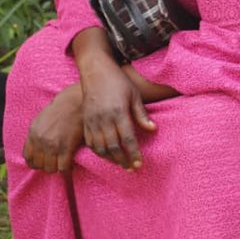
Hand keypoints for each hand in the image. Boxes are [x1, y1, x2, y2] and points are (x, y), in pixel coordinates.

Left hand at [23, 83, 84, 172]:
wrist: (74, 103)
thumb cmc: (59, 111)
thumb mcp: (40, 120)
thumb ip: (36, 135)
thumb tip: (36, 150)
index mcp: (32, 133)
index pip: (28, 157)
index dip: (35, 163)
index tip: (42, 163)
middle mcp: (40, 140)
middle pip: (39, 165)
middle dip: (47, 166)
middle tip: (55, 163)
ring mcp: (52, 145)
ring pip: (50, 169)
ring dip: (57, 168)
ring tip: (62, 163)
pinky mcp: (66, 148)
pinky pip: (63, 168)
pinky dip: (66, 170)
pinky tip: (69, 166)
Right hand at [72, 28, 154, 169]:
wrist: (95, 70)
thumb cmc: (118, 81)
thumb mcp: (134, 94)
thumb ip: (141, 114)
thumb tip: (153, 130)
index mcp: (118, 111)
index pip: (127, 139)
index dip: (134, 154)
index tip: (139, 164)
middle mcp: (104, 118)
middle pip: (113, 147)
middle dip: (123, 160)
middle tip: (131, 168)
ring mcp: (92, 120)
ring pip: (100, 147)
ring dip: (110, 159)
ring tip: (121, 164)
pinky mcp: (85, 120)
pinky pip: (90, 142)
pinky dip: (98, 152)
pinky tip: (107, 155)